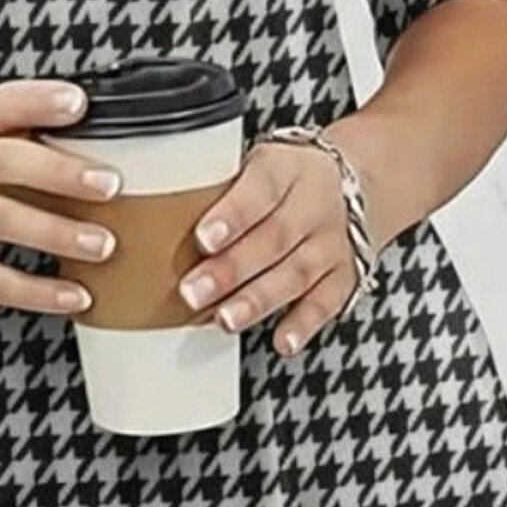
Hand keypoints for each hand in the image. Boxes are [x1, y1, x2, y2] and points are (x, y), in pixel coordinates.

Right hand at [0, 78, 122, 314]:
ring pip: (0, 219)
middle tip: (109, 183)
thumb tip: (103, 146)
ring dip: (55, 232)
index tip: (79, 102)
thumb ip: (22, 144)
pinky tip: (74, 295)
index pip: (1, 107)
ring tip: (102, 244)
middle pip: (4, 161)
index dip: (39, 100)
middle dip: (59, 171)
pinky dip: (37, 290)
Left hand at [177, 136, 362, 357]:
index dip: (231, 215)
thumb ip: (215, 188)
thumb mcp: (253, 166)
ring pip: (296, 273)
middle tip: (192, 292)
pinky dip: (303, 324)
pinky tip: (281, 340)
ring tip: (226, 319)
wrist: (353, 181)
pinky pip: (326, 303)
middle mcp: (314, 204)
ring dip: (258, 300)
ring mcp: (332, 242)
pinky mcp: (344, 275)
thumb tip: (152, 220)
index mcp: (285, 169)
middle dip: (230, 269)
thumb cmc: (284, 179)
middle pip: (273, 238)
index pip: (260, 188)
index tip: (202, 238)